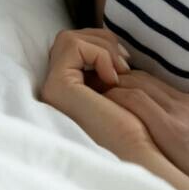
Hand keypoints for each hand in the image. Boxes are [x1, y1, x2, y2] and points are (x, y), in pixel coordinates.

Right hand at [38, 28, 154, 158]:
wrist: (136, 149)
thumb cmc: (133, 124)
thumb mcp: (116, 88)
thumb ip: (104, 68)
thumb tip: (108, 42)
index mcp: (65, 91)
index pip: (75, 49)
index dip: (101, 46)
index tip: (124, 64)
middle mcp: (53, 91)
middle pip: (69, 40)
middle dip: (101, 42)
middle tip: (124, 63)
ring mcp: (52, 89)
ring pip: (69, 39)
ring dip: (102, 47)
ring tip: (121, 71)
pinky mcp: (58, 87)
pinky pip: (74, 46)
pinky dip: (99, 54)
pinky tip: (113, 78)